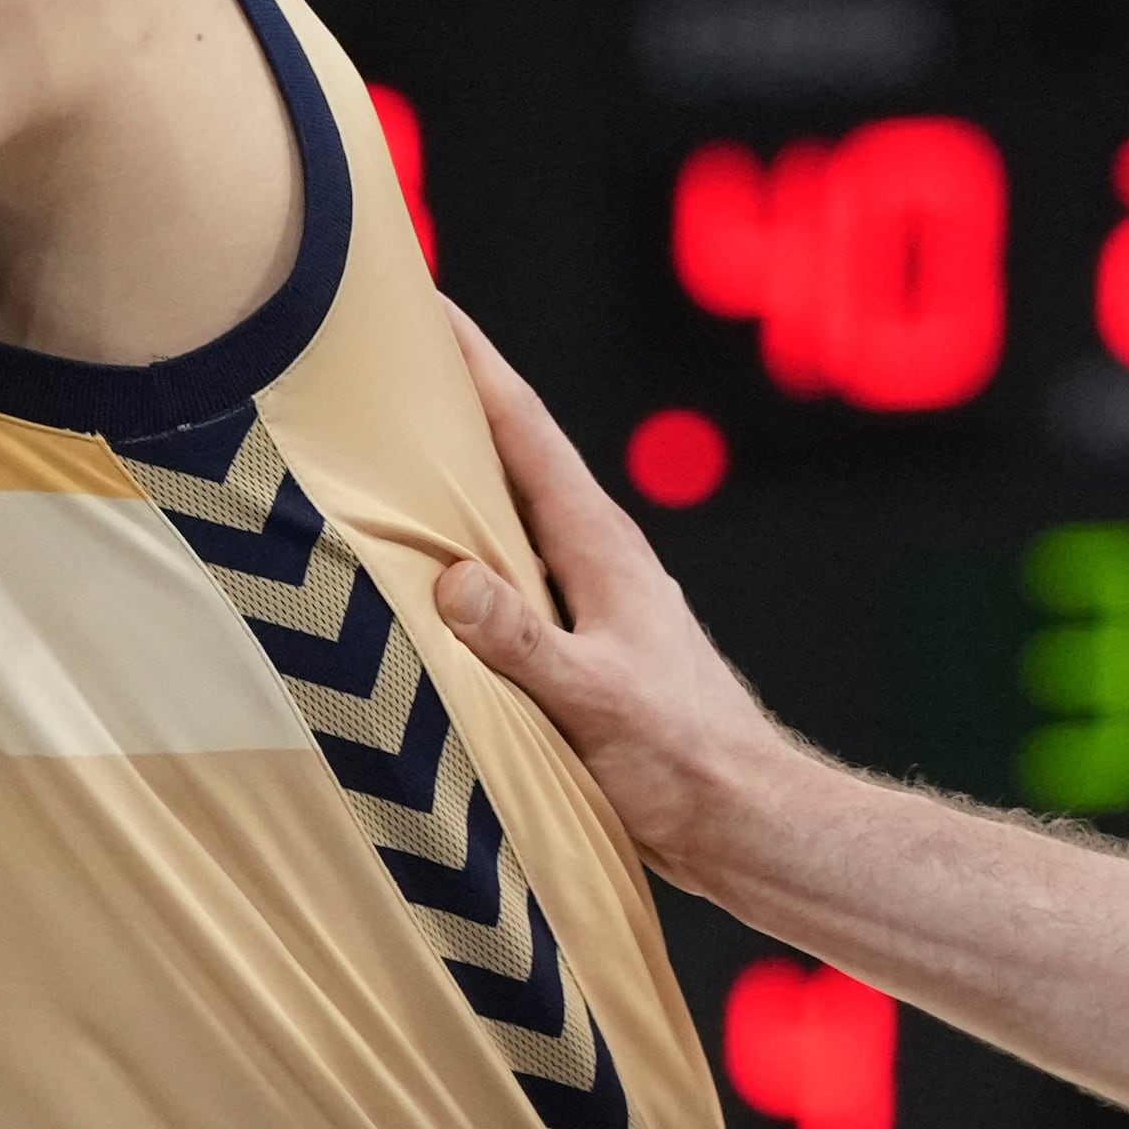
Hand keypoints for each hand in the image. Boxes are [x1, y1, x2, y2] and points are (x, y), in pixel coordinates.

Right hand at [425, 303, 807, 882]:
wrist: (747, 824)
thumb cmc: (684, 765)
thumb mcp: (594, 700)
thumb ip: (522, 642)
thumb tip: (453, 578)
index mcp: (600, 548)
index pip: (526, 431)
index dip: (474, 363)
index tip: (423, 304)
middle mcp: (596, 559)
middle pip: (513, 458)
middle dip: (452, 403)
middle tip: (381, 358)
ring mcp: (592, 599)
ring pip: (509, 516)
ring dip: (454, 478)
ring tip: (383, 451)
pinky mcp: (584, 642)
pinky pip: (509, 573)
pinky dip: (464, 548)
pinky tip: (426, 572)